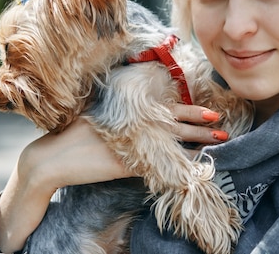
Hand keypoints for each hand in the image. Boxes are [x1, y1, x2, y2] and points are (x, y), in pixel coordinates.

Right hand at [0, 108, 226, 252]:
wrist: (54, 157)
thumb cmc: (77, 135)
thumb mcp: (105, 119)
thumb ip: (128, 117)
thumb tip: (147, 118)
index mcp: (131, 111)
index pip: (168, 109)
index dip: (192, 110)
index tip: (213, 112)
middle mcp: (136, 125)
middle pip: (176, 124)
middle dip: (202, 126)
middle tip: (224, 128)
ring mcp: (134, 144)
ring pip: (173, 142)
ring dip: (197, 143)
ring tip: (219, 142)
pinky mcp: (128, 163)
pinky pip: (159, 164)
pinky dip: (177, 165)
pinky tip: (193, 168)